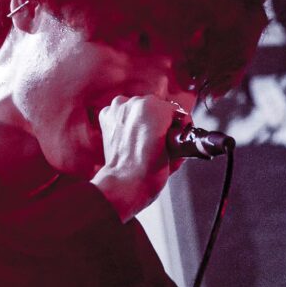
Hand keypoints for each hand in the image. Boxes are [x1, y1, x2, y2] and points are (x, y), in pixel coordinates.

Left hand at [90, 94, 188, 221]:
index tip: (178, 134)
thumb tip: (176, 134)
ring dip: (142, 120)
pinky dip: (124, 122)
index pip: (175, 111)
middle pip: (156, 107)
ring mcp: (119, 108)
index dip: (179, 125)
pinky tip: (128, 137)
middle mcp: (135, 103)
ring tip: (143, 140)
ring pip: (137, 108)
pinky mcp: (107, 116)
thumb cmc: (150, 171)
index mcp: (156, 107)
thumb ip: (178, 135)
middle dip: (159, 122)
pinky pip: (121, 113)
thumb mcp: (177, 152)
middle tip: (160, 141)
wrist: (125, 183)